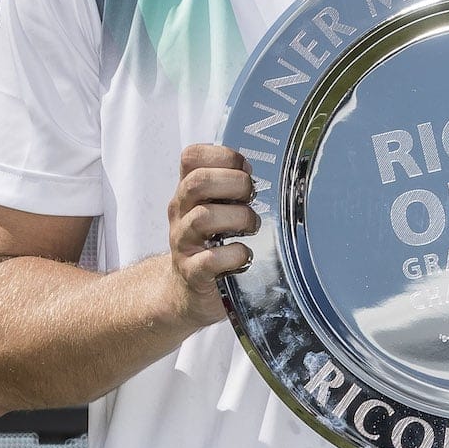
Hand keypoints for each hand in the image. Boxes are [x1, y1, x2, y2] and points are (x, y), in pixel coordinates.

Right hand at [167, 144, 257, 326]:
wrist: (186, 291)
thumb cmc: (210, 243)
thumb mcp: (214, 209)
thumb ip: (231, 188)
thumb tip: (268, 172)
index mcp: (188, 192)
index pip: (191, 157)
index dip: (223, 156)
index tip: (245, 169)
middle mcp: (181, 213)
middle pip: (197, 182)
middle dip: (234, 184)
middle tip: (252, 197)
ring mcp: (183, 243)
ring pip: (202, 217)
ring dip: (238, 218)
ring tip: (252, 227)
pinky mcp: (192, 273)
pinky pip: (210, 260)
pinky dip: (234, 255)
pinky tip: (245, 255)